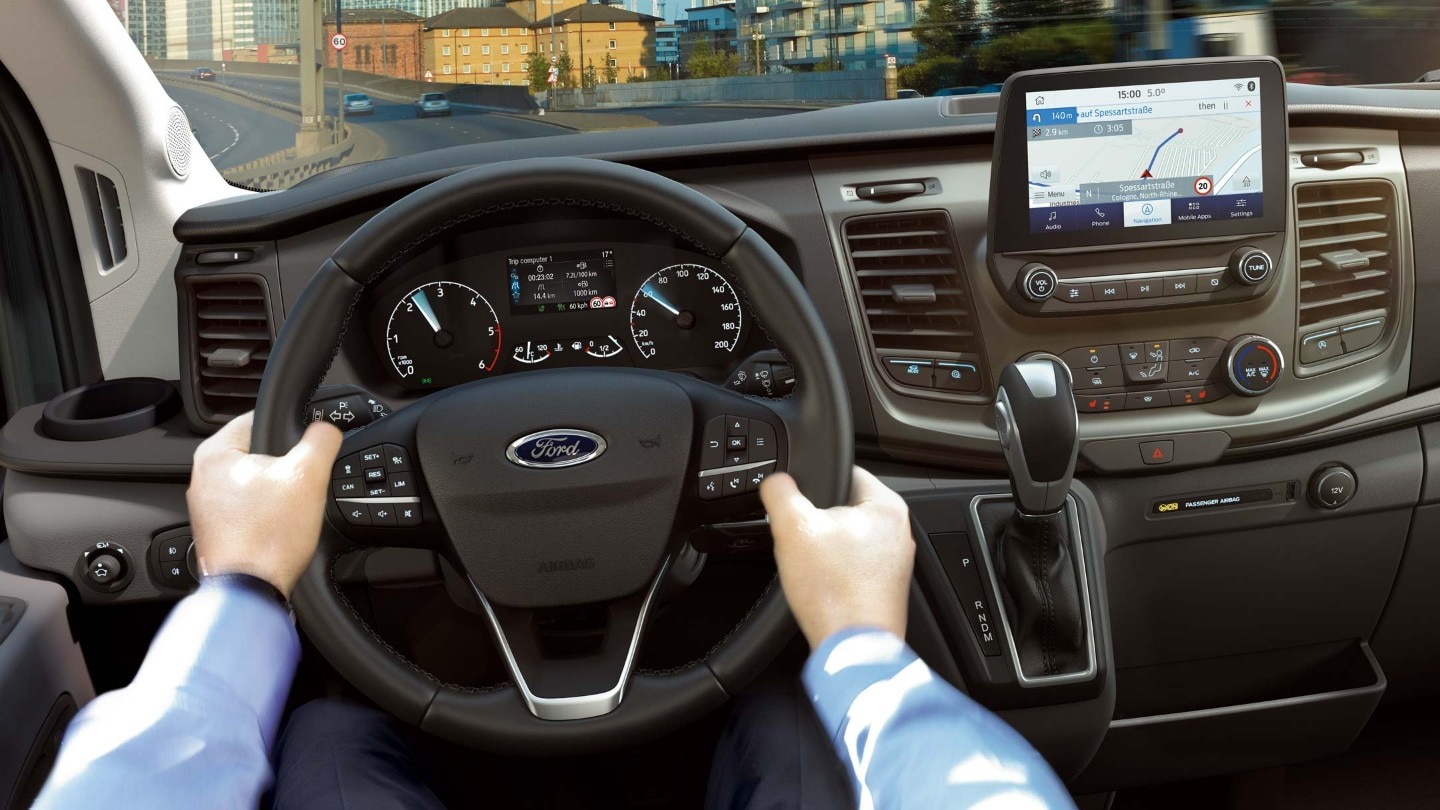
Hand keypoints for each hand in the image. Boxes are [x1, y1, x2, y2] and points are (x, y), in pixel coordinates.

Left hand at [186, 412, 342, 598]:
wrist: (251, 591)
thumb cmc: (268, 537)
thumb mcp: (309, 474)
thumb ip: (321, 440)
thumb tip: (327, 429)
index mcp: (214, 454)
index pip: (258, 419)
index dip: (290, 431)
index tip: (306, 448)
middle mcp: (203, 478)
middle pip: (260, 454)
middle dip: (286, 468)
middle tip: (300, 485)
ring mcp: (208, 507)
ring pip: (258, 483)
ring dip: (279, 493)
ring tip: (290, 511)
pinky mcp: (219, 530)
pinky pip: (251, 509)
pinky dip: (268, 515)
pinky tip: (280, 528)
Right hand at [760, 467, 914, 648]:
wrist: (852, 648)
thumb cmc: (834, 592)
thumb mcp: (793, 527)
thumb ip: (780, 492)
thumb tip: (775, 481)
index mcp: (886, 505)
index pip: (844, 471)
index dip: (813, 484)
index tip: (799, 506)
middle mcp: (897, 531)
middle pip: (842, 508)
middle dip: (816, 522)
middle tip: (802, 541)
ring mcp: (894, 560)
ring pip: (844, 538)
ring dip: (824, 548)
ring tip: (812, 566)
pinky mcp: (884, 585)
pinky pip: (852, 565)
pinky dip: (834, 571)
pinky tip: (822, 584)